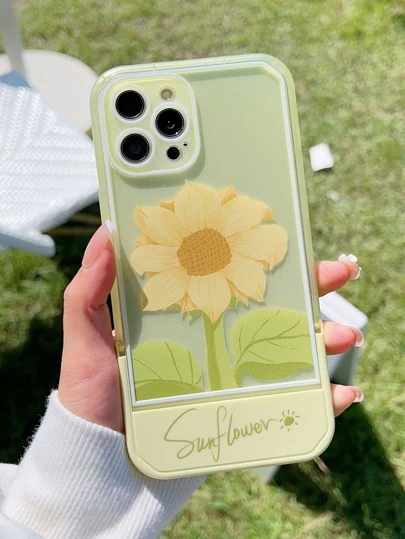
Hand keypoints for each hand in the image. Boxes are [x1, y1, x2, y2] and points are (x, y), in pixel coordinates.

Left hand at [58, 224, 363, 431]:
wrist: (105, 463)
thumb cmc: (92, 399)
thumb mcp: (85, 340)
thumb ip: (89, 291)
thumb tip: (104, 234)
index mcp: (184, 313)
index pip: (228, 275)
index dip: (259, 255)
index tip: (287, 236)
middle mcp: (214, 338)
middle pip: (271, 306)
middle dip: (311, 288)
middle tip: (338, 272)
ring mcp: (230, 374)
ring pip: (289, 348)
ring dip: (326, 339)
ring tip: (344, 335)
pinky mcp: (238, 409)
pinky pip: (287, 402)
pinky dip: (320, 399)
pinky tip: (339, 394)